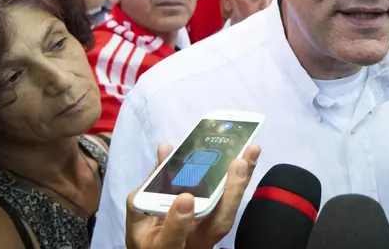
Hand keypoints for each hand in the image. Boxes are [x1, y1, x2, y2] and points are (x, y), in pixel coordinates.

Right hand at [125, 143, 260, 248]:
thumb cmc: (147, 233)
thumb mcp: (138, 214)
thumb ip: (151, 184)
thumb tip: (166, 149)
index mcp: (162, 246)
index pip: (171, 241)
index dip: (178, 222)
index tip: (185, 198)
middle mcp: (192, 244)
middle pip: (217, 225)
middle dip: (230, 194)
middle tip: (238, 162)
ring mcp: (209, 236)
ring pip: (230, 213)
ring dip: (241, 181)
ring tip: (250, 152)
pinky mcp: (218, 224)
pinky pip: (231, 205)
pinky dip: (239, 182)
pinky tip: (247, 159)